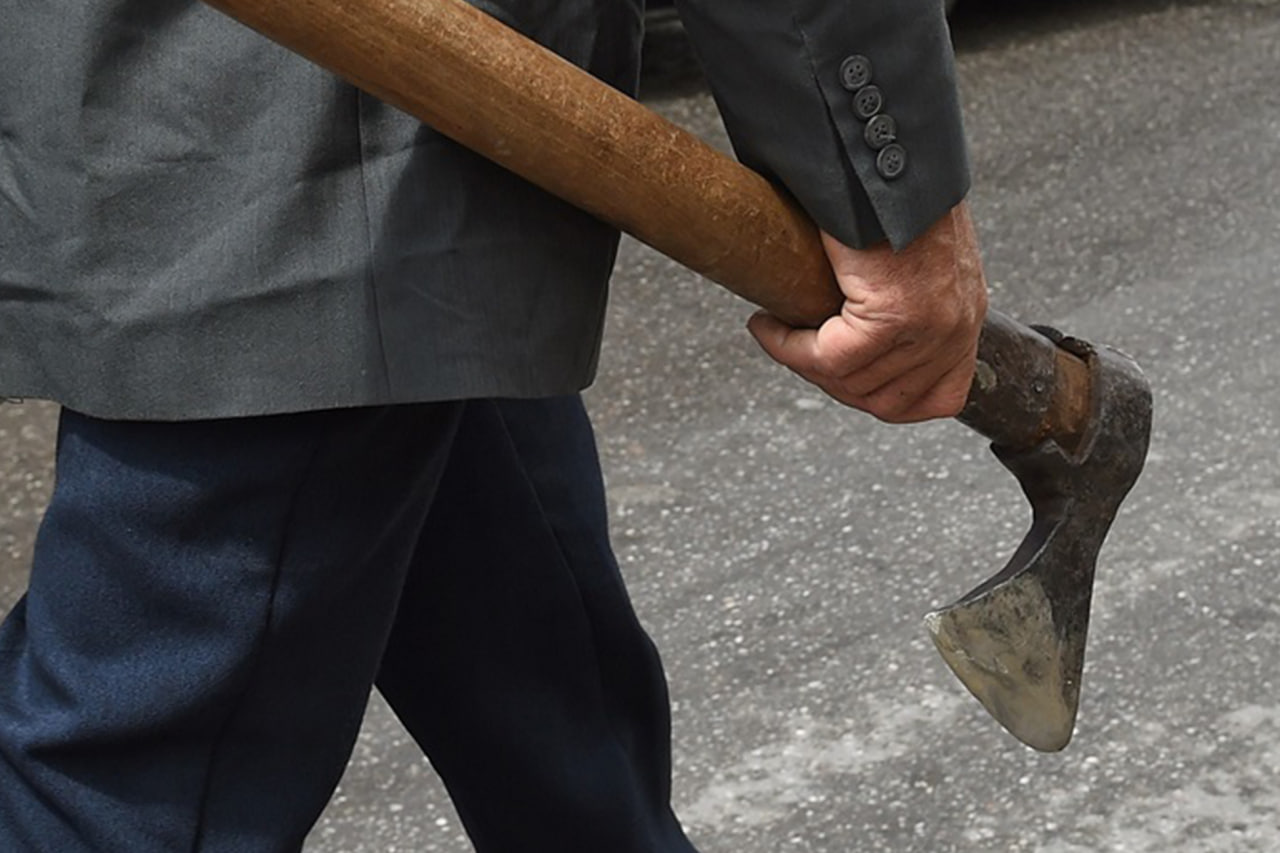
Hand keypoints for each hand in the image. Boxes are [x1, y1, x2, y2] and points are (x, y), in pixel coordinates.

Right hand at [747, 202, 987, 423]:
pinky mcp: (896, 314)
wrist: (885, 150)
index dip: (879, 397)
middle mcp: (958, 326)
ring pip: (853, 382)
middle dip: (828, 382)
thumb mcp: (914, 257)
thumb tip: (849, 328)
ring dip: (801, 362)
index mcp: (965, 313)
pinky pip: (831, 357)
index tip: (838, 376)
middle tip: (790, 349)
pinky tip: (768, 325)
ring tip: (774, 332)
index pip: (936, 397)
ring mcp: (932, 325)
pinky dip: (789, 347)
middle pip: (887, 400)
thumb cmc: (889, 188)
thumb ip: (903, 301)